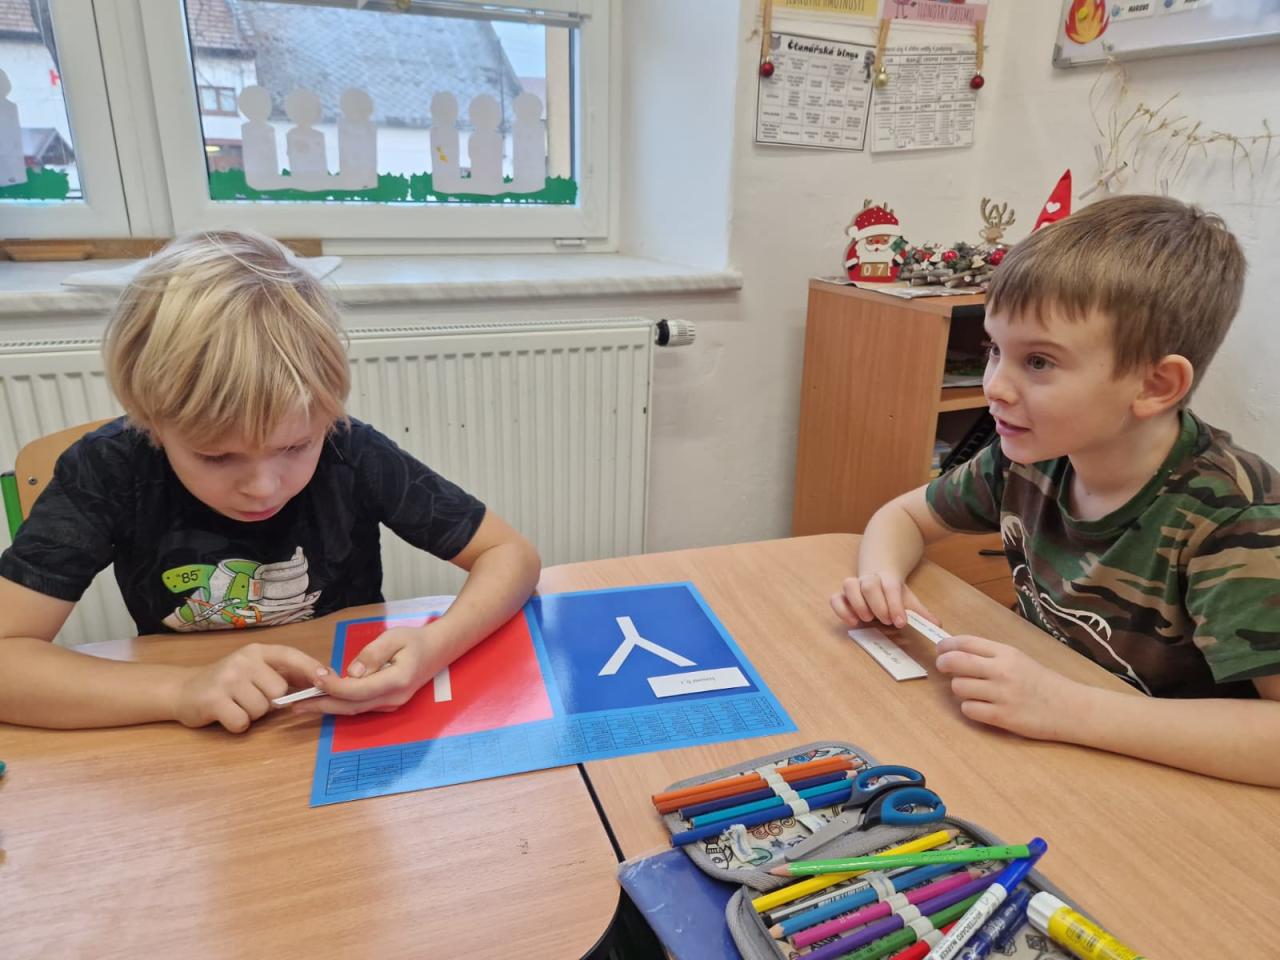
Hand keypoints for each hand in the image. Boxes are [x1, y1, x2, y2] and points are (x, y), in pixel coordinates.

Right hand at [174, 643, 326, 732]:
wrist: (183, 690)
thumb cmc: (228, 682)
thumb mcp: (254, 670)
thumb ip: (284, 673)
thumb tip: (322, 679)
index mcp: (257, 651)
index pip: (290, 655)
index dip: (311, 667)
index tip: (328, 678)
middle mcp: (243, 661)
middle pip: (279, 691)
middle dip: (270, 702)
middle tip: (250, 698)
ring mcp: (227, 679)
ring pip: (262, 710)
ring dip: (252, 715)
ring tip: (236, 704)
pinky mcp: (213, 700)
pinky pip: (243, 722)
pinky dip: (238, 725)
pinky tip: (226, 715)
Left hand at [293, 624, 448, 715]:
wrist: (438, 650)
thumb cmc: (416, 640)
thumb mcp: (395, 637)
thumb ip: (373, 654)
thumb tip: (352, 672)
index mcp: (397, 680)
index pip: (358, 690)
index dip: (335, 686)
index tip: (315, 677)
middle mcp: (393, 698)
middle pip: (352, 706)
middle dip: (322, 706)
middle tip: (296, 704)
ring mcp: (391, 704)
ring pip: (355, 709)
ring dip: (329, 706)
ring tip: (304, 702)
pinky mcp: (387, 703)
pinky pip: (360, 705)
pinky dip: (341, 702)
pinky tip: (326, 697)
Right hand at [831, 573, 937, 629]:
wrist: (877, 575)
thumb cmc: (892, 594)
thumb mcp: (908, 600)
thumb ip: (920, 613)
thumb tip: (937, 625)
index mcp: (887, 578)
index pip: (891, 587)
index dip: (895, 604)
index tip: (901, 622)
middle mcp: (868, 579)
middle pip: (869, 585)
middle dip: (878, 605)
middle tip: (886, 621)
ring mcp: (853, 586)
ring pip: (849, 585)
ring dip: (858, 603)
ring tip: (867, 619)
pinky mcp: (841, 596)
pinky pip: (835, 598)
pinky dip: (841, 610)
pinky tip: (852, 622)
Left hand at [934, 634, 1081, 740]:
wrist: (1071, 708)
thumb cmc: (1043, 683)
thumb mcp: (1019, 660)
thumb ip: (991, 655)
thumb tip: (956, 651)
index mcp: (1007, 653)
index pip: (966, 642)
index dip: (947, 645)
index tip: (941, 648)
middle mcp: (1002, 671)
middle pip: (956, 661)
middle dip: (943, 663)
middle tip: (943, 667)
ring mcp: (1002, 694)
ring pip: (958, 687)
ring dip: (960, 689)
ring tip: (972, 691)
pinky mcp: (1002, 717)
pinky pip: (969, 709)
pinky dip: (970, 708)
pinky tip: (981, 707)